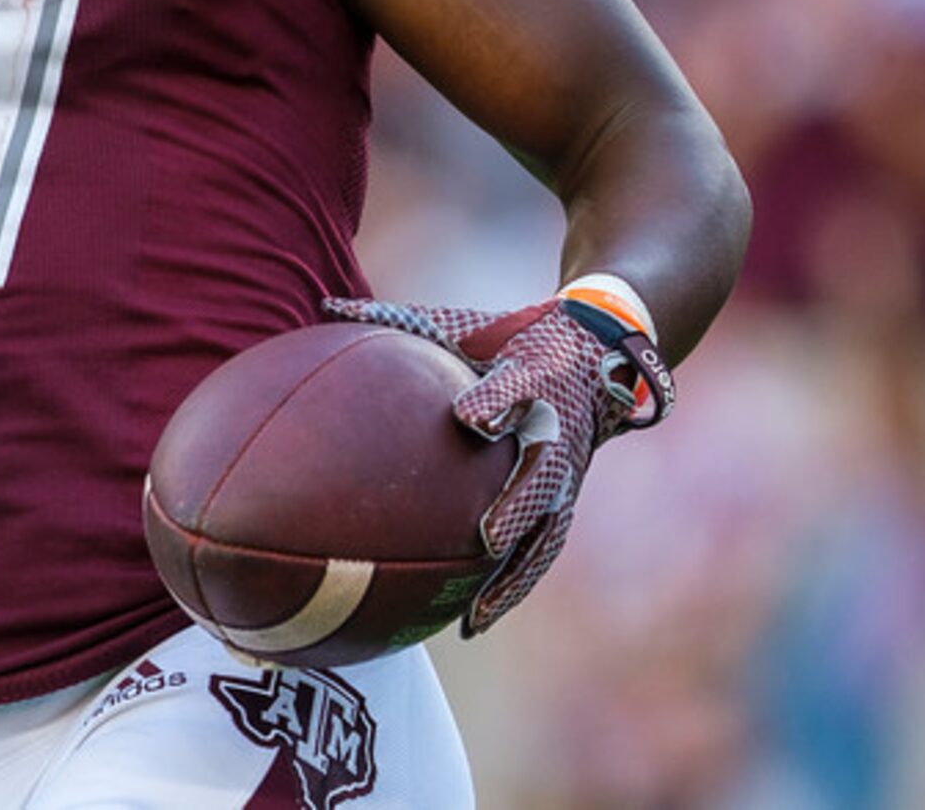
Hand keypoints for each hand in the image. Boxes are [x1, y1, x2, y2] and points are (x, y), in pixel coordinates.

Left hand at [323, 293, 672, 633]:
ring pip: (547, 529)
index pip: (518, 387)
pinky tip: (471, 620)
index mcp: (535, 375)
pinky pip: (540, 548)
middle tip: (488, 536)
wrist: (599, 349)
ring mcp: (567, 471)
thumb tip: (324, 304)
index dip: (498, 400)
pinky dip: (512, 586)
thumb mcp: (462, 320)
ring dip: (517, 573)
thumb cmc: (509, 335)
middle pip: (545, 472)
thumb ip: (398, 321)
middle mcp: (558, 429)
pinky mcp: (564, 499)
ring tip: (478, 614)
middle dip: (520, 504)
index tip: (470, 416)